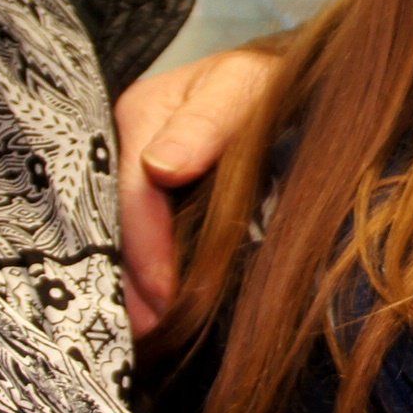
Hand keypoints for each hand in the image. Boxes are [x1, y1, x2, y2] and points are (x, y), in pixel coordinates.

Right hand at [116, 46, 277, 336]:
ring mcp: (135, 169)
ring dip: (134, 285)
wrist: (296, 78)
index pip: (134, 194)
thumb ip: (206, 125)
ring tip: (149, 334)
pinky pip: (141, 234)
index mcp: (140, 114)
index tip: (165, 300)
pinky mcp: (153, 191)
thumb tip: (160, 168)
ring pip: (122, 234)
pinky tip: (156, 307)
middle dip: (130, 280)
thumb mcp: (244, 87)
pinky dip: (147, 271)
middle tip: (148, 334)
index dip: (147, 251)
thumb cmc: (272, 81)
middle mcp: (125, 144)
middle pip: (116, 220)